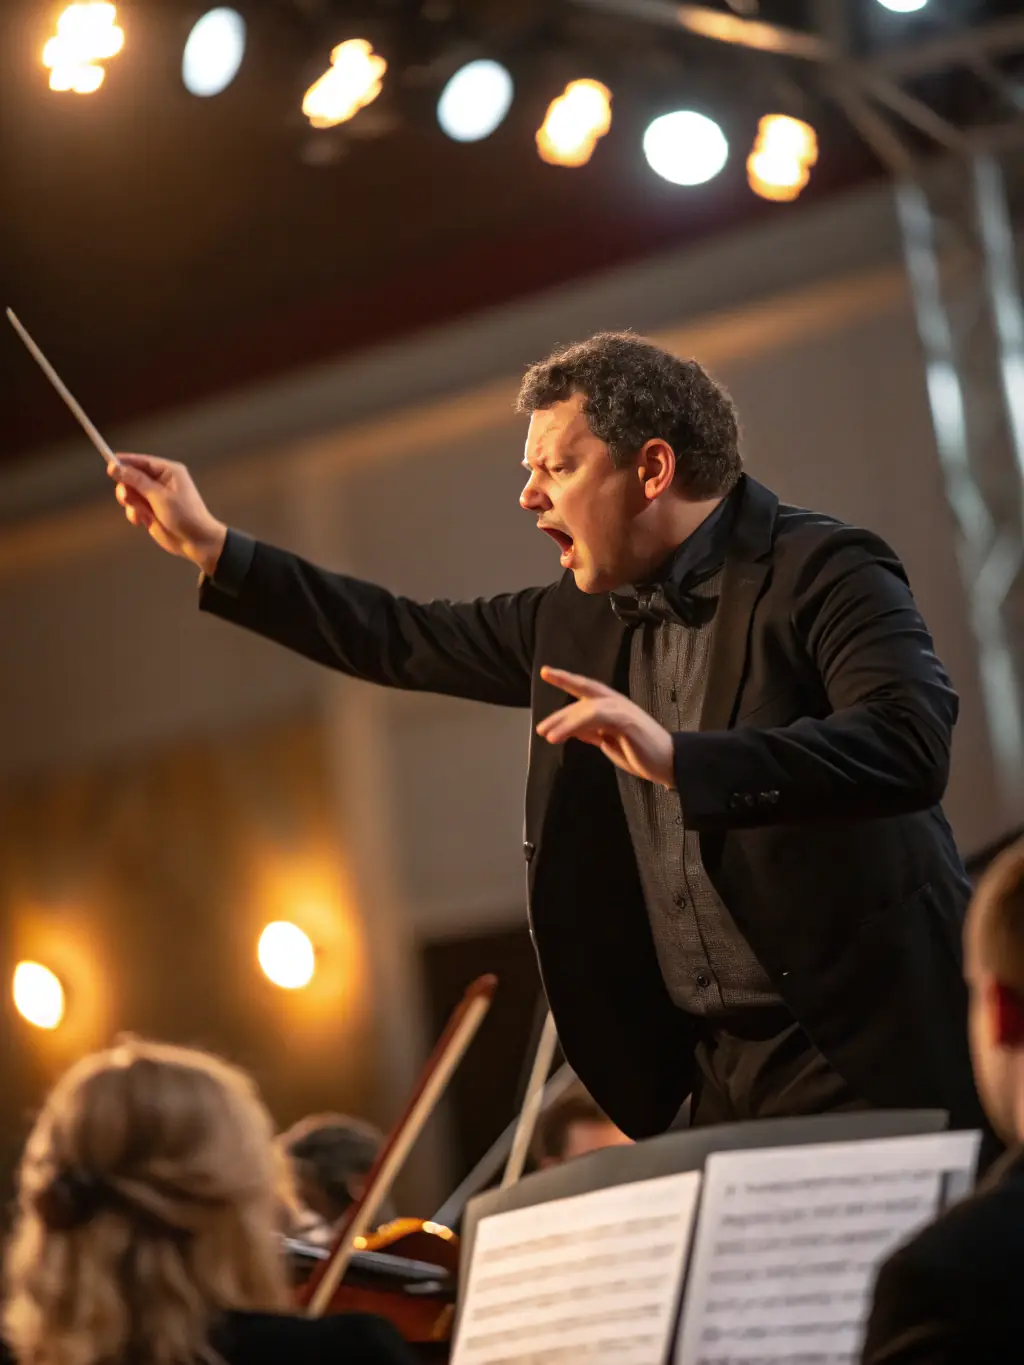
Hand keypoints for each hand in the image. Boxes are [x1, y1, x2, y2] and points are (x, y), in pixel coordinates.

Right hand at [107, 453, 226, 574]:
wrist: (196, 542)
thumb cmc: (184, 515)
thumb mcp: (159, 496)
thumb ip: (136, 481)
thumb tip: (115, 467)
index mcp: (168, 471)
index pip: (141, 461)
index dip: (124, 463)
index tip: (109, 466)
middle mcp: (161, 481)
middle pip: (132, 476)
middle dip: (127, 488)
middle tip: (127, 498)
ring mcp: (155, 497)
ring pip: (130, 493)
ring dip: (131, 503)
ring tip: (141, 513)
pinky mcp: (150, 511)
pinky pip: (133, 507)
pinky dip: (134, 514)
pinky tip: (141, 521)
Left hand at [536, 667, 675, 787]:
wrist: (668, 762)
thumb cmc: (639, 752)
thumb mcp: (608, 741)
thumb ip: (591, 732)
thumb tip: (571, 729)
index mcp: (611, 706)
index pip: (585, 688)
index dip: (566, 679)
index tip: (546, 672)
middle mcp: (615, 702)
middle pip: (582, 698)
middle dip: (560, 713)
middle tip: (540, 728)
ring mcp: (621, 709)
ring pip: (586, 708)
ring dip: (564, 722)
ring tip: (548, 736)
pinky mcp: (625, 720)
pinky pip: (596, 717)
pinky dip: (576, 725)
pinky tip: (562, 736)